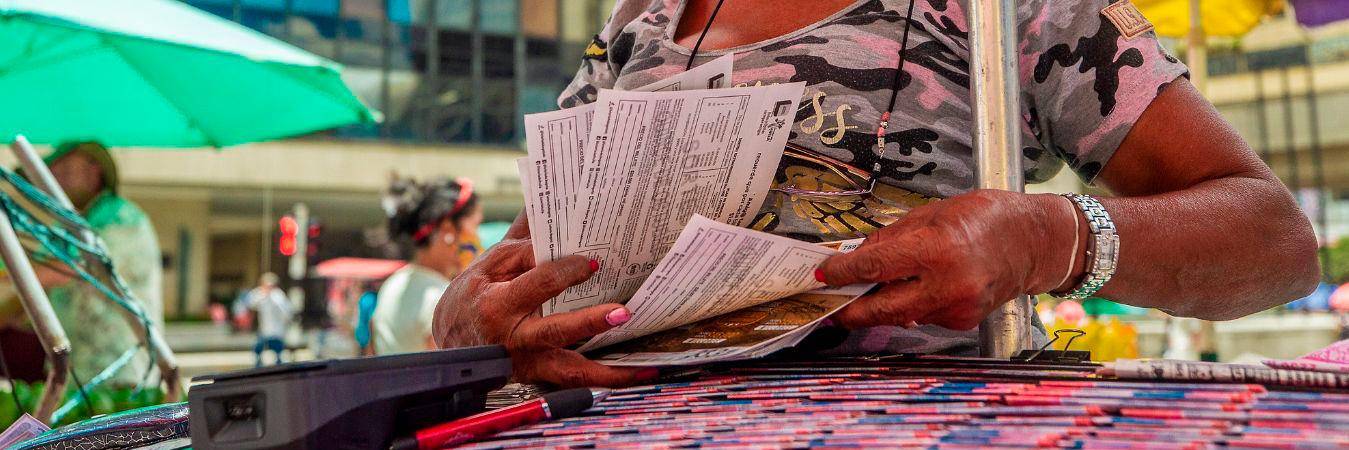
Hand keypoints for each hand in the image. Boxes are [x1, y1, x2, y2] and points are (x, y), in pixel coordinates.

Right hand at [432, 213, 657, 386]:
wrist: (450, 346)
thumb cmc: (472, 298)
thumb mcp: (489, 264)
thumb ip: (522, 239)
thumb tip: (544, 203)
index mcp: (499, 304)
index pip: (538, 285)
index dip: (567, 272)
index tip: (594, 263)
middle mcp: (515, 338)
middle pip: (556, 332)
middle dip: (590, 322)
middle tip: (622, 312)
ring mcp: (529, 362)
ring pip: (570, 372)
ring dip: (608, 371)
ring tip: (644, 366)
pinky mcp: (538, 377)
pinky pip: (574, 381)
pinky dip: (604, 380)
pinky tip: (633, 375)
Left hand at [817, 190, 1077, 329]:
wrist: (1034, 242)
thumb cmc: (984, 218)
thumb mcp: (931, 214)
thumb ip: (891, 238)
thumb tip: (856, 257)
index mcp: (936, 249)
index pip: (875, 266)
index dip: (843, 272)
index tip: (822, 274)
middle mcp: (947, 284)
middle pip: (881, 308)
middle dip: (850, 309)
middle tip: (829, 302)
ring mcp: (956, 308)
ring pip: (901, 313)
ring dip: (881, 304)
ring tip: (871, 288)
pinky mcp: (962, 322)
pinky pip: (923, 315)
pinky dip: (912, 303)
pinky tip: (917, 287)